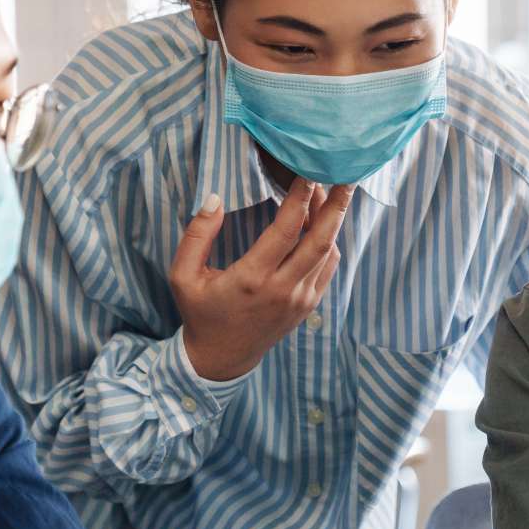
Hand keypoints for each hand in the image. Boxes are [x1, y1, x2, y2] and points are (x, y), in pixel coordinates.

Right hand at [171, 178, 352, 381]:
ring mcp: (300, 299)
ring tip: (330, 192)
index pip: (286, 229)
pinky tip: (323, 222)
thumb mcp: (183, 276)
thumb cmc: (201, 313)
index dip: (300, 197)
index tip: (307, 171)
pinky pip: (328, 267)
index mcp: (252, 278)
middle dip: (336, 205)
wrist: (222, 357)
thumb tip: (214, 198)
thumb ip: (196, 236)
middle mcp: (282, 289)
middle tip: (345, 176)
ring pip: (328, 252)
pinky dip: (330, 242)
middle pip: (321, 239)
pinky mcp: (308, 305)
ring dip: (332, 220)